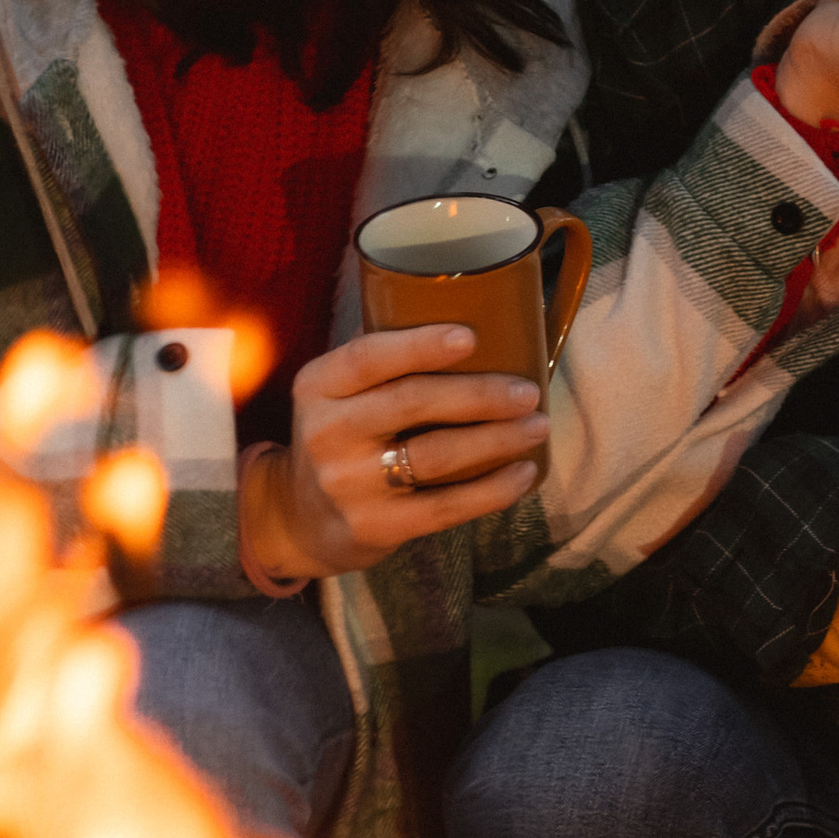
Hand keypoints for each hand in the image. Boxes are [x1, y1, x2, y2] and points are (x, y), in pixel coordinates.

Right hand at [244, 326, 548, 583]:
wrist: (302, 518)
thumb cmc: (342, 437)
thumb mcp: (338, 393)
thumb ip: (380, 360)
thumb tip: (466, 310)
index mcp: (319, 386)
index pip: (368, 357)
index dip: (420, 345)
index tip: (470, 337)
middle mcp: (326, 433)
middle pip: (412, 402)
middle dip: (480, 394)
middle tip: (528, 391)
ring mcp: (348, 484)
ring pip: (435, 454)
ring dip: (496, 439)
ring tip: (537, 425)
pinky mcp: (374, 527)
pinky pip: (444, 507)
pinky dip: (492, 490)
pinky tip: (523, 473)